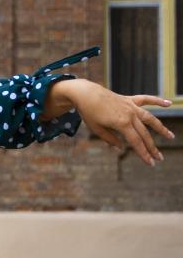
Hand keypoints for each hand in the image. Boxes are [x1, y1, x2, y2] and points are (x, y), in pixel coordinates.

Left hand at [53, 79, 173, 165]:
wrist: (86, 94)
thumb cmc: (89, 113)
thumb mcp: (97, 129)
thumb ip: (110, 139)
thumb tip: (121, 149)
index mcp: (122, 124)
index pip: (136, 142)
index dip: (143, 154)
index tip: (150, 163)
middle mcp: (130, 115)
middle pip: (144, 134)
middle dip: (152, 147)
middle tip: (160, 158)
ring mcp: (131, 106)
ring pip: (150, 118)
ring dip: (161, 128)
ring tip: (171, 136)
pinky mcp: (130, 99)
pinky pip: (146, 99)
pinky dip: (157, 101)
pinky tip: (168, 103)